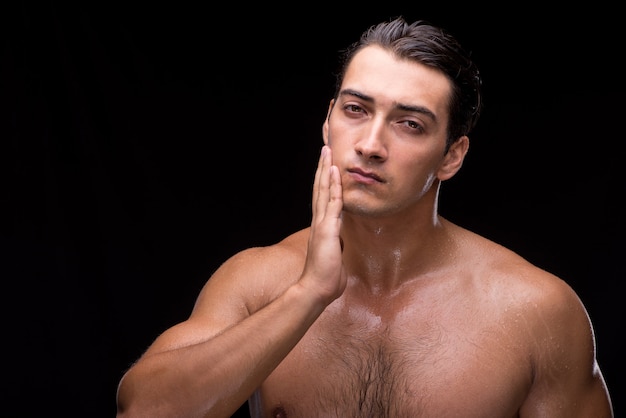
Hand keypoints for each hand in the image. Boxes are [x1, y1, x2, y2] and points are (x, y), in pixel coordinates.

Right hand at [299, 146, 346, 304]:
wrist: (316, 290)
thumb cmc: (326, 279)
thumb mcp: (334, 257)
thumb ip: (336, 247)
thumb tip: (340, 245)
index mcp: (322, 227)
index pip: (323, 198)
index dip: (325, 180)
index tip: (328, 165)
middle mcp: (319, 221)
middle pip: (319, 188)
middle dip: (322, 167)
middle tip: (324, 148)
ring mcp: (321, 224)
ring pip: (323, 190)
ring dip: (325, 170)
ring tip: (327, 151)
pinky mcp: (326, 230)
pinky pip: (332, 203)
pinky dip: (333, 186)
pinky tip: (334, 172)